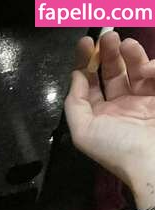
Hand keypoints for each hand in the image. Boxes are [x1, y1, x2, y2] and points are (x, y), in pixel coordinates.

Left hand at [64, 31, 154, 187]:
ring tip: (126, 44)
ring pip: (136, 69)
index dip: (86, 63)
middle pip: (112, 72)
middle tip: (108, 35)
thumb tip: (76, 76)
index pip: (90, 84)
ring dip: (131, 53)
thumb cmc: (116, 147)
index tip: (85, 43)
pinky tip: (149, 70)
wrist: (153, 161)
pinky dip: (153, 67)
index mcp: (100, 115)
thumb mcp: (83, 131)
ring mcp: (144, 100)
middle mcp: (121, 106)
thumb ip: (74, 104)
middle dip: (108, 52)